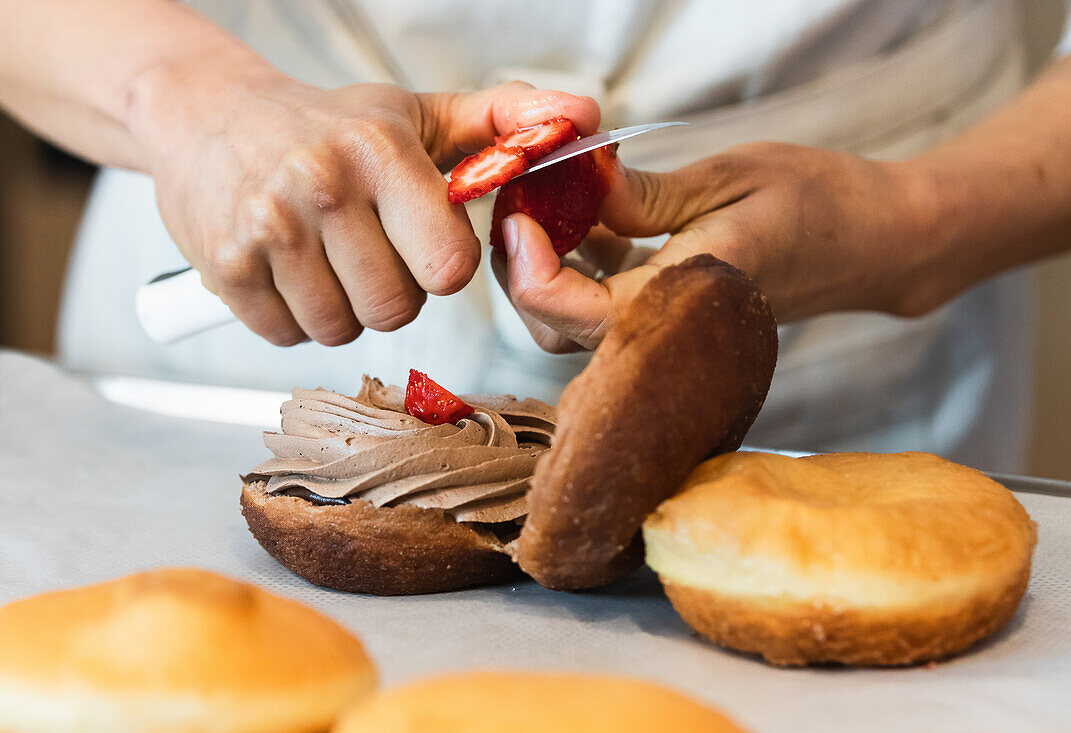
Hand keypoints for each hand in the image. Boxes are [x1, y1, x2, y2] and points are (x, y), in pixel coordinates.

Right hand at [130, 67, 598, 345]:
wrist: (206, 114)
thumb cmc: (331, 125)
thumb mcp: (420, 114)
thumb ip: (508, 123)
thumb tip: (587, 120)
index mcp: (380, 151)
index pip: (449, 266)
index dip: (446, 267)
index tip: (427, 244)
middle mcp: (322, 187)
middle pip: (397, 310)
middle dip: (396, 292)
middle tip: (374, 251)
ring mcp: (268, 230)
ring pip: (342, 330)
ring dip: (346, 308)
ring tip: (331, 258)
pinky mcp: (226, 267)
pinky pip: (288, 336)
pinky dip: (296, 317)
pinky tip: (292, 271)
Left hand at [492, 142, 936, 352]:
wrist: (876, 243)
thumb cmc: (819, 201)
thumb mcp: (730, 177)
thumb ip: (647, 197)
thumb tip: (579, 195)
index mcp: (691, 294)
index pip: (580, 315)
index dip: (532, 273)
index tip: (519, 217)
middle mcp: (678, 331)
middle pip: (564, 332)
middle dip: (529, 273)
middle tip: (525, 207)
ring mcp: (677, 336)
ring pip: (581, 330)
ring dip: (555, 275)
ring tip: (559, 211)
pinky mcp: (678, 326)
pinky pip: (611, 317)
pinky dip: (587, 277)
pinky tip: (599, 227)